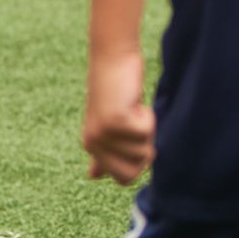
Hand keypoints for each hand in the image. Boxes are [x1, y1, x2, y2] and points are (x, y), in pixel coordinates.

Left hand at [82, 53, 154, 183]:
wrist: (113, 58)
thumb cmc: (118, 89)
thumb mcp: (111, 124)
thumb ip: (105, 152)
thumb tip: (92, 176)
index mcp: (91, 146)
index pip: (124, 179)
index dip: (139, 160)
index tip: (132, 134)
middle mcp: (92, 143)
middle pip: (134, 172)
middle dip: (144, 150)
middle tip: (134, 123)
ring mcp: (102, 134)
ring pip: (143, 152)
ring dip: (146, 128)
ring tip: (132, 108)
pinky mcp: (114, 121)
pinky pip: (145, 132)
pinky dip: (147, 117)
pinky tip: (133, 102)